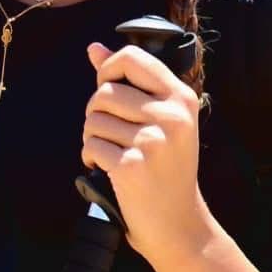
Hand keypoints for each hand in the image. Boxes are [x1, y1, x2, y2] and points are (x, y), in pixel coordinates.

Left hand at [81, 41, 211, 268]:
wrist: (178, 223)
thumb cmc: (166, 168)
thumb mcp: (160, 120)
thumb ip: (128, 82)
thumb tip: (93, 49)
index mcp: (180, 97)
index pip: (131, 58)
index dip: (107, 71)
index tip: (107, 90)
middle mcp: (171, 115)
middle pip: (104, 92)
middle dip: (96, 114)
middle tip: (109, 134)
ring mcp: (153, 141)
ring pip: (93, 120)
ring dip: (92, 138)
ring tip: (111, 153)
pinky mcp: (133, 166)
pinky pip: (90, 146)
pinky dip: (91, 158)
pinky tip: (108, 170)